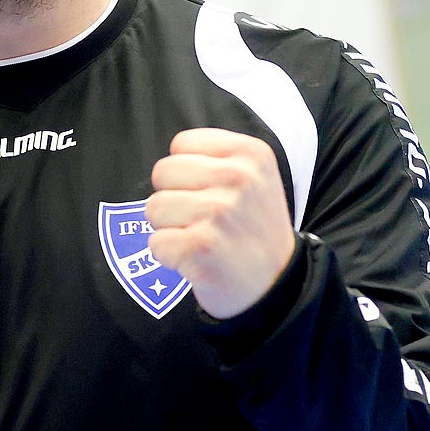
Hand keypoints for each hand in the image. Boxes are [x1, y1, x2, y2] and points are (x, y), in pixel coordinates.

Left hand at [147, 128, 295, 318]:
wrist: (276, 286)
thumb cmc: (254, 230)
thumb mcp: (256, 178)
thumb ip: (216, 158)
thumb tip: (169, 160)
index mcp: (251, 154)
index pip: (181, 144)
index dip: (185, 172)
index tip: (209, 193)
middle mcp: (238, 178)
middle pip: (162, 172)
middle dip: (173, 198)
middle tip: (202, 220)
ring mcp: (219, 211)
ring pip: (154, 208)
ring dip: (170, 229)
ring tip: (201, 240)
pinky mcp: (201, 246)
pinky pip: (156, 243)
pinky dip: (170, 257)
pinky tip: (197, 260)